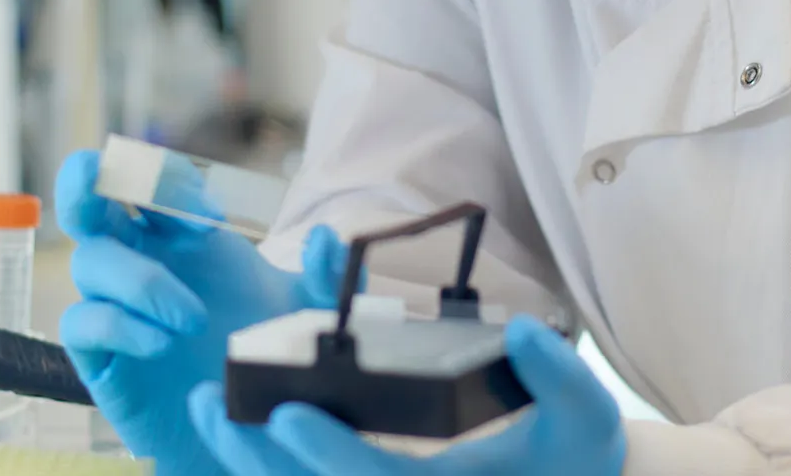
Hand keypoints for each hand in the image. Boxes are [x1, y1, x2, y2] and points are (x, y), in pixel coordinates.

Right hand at [53, 149, 351, 475]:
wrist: (245, 429)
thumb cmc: (265, 357)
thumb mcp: (308, 314)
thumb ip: (325, 275)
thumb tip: (325, 238)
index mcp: (184, 239)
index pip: (157, 183)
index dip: (172, 182)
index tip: (213, 218)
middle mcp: (142, 262)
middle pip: (91, 202)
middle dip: (87, 178)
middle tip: (101, 175)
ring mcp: (116, 306)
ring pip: (90, 261)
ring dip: (139, 279)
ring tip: (192, 320)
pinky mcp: (101, 356)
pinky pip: (83, 324)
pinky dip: (119, 325)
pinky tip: (162, 344)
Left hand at [184, 315, 626, 475]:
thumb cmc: (577, 456)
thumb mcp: (585, 413)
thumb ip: (556, 373)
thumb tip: (522, 329)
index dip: (329, 451)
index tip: (289, 412)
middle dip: (257, 461)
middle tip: (210, 408)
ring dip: (249, 466)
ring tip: (204, 412)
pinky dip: (271, 472)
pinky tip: (235, 434)